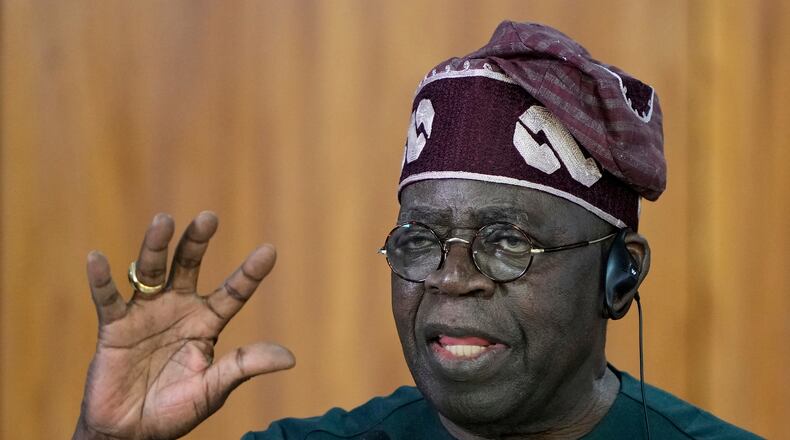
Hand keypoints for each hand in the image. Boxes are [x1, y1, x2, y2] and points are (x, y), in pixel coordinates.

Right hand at [74, 212, 294, 439]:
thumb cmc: (176, 411)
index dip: (249, 274)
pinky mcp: (114, 328)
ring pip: (150, 272)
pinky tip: (97, 258)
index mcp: (207, 324)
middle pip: (189, 267)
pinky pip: (106, 299)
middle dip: (197, 242)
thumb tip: (289, 357)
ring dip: (155, 247)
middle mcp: (178, 310)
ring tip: (163, 221)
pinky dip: (101, 280)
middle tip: (208, 217)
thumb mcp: (214, 389)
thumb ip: (243, 367)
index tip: (269, 251)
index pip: (232, 293)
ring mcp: (145, 315)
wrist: (131, 434)